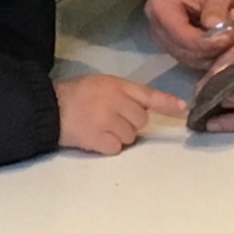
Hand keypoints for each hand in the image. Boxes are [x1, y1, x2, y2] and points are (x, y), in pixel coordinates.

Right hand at [56, 76, 186, 154]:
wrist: (50, 109)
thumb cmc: (76, 95)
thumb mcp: (101, 83)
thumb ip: (124, 93)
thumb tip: (145, 110)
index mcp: (116, 85)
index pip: (148, 94)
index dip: (167, 103)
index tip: (183, 108)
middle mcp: (115, 102)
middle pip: (141, 121)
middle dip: (130, 122)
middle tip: (111, 119)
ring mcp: (108, 121)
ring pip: (130, 137)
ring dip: (119, 136)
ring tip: (100, 127)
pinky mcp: (99, 140)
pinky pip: (116, 148)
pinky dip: (108, 147)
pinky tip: (95, 138)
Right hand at [143, 0, 233, 69]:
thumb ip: (216, 7)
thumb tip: (214, 26)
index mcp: (159, 6)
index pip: (181, 35)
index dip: (207, 41)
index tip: (231, 35)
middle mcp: (156, 27)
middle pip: (186, 50)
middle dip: (215, 46)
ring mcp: (165, 41)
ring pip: (192, 59)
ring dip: (218, 52)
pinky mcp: (176, 50)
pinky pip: (196, 62)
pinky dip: (215, 56)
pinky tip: (228, 40)